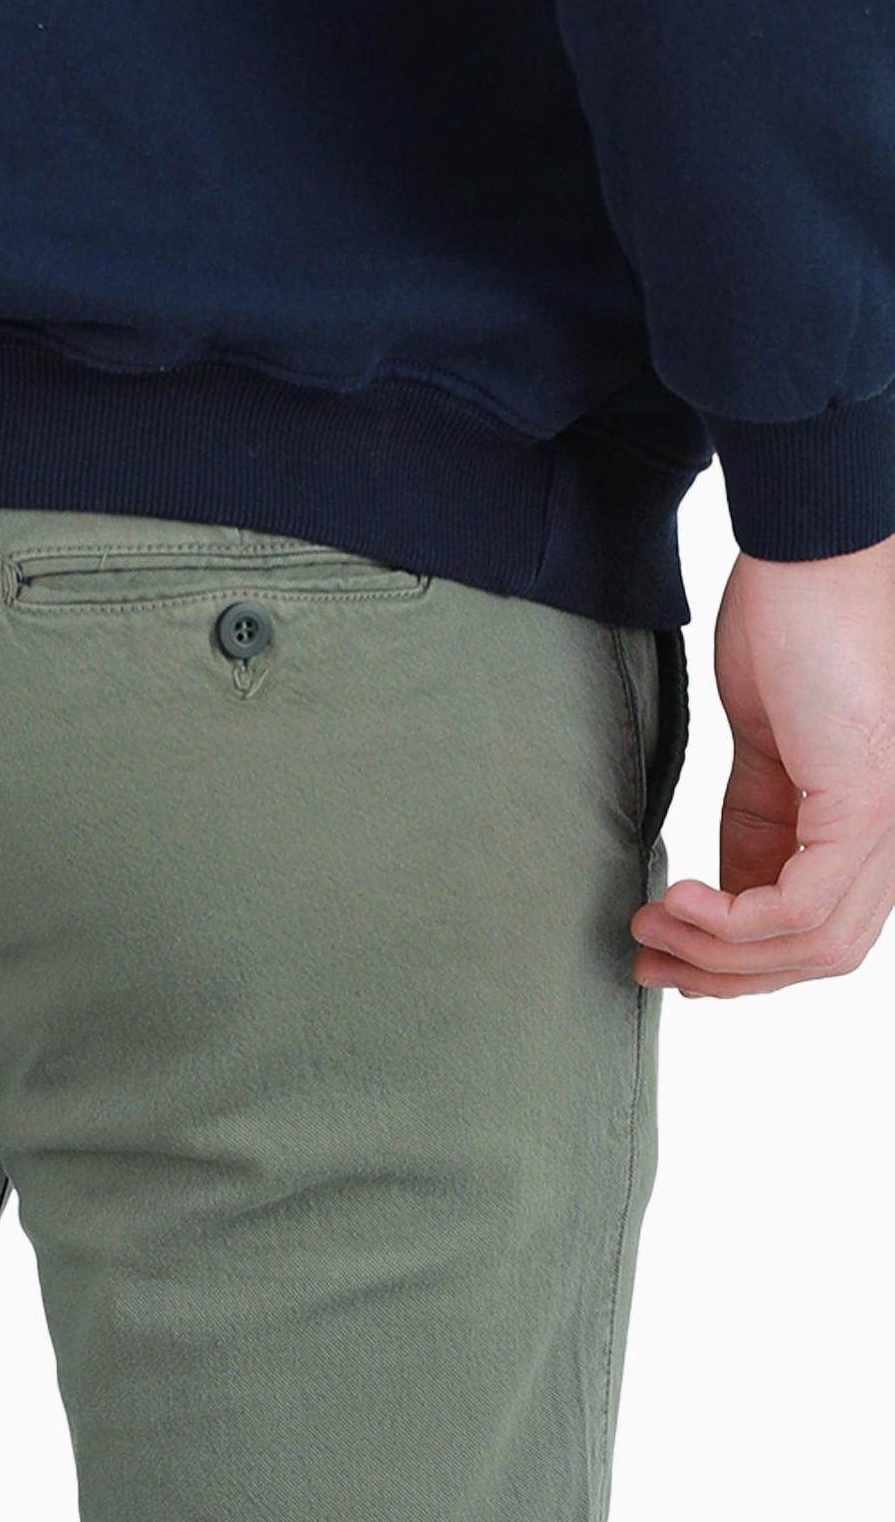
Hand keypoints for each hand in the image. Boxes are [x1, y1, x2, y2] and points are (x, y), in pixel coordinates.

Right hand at [631, 532, 894, 995]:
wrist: (814, 547)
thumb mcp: (768, 749)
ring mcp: (891, 819)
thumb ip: (759, 824)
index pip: (825, 932)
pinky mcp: (868, 801)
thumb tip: (726, 892)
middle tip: (651, 963)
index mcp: (876, 822)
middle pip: (824, 954)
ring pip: (814, 943)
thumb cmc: (796, 623)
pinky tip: (679, 898)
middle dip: (728, 975)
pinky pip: (799, 906)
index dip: (746, 964)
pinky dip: (731, 922)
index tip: (669, 956)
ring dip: (718, 953)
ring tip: (652, 927)